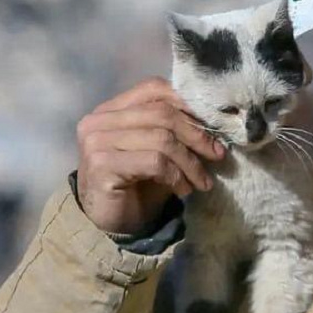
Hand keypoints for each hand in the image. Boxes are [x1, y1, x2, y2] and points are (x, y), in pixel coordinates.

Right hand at [75, 77, 225, 233]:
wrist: (111, 224)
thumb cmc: (136, 185)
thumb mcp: (156, 149)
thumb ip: (172, 128)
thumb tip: (214, 118)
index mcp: (110, 109)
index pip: (153, 88)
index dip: (187, 103)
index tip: (213, 126)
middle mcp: (97, 121)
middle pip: (161, 113)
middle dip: (196, 135)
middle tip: (217, 155)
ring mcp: (96, 143)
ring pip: (161, 139)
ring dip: (190, 162)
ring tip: (202, 180)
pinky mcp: (101, 166)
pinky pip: (154, 162)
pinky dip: (176, 176)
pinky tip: (183, 190)